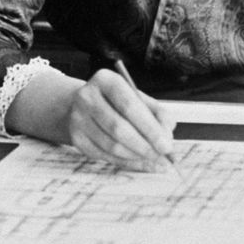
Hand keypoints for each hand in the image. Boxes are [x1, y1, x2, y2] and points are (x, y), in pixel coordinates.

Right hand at [64, 69, 178, 171]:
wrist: (84, 104)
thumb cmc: (117, 101)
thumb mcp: (138, 98)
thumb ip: (157, 113)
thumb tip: (167, 135)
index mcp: (105, 80)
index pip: (129, 105)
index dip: (150, 128)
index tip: (166, 145)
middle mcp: (87, 97)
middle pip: (118, 128)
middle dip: (145, 146)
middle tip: (163, 157)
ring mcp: (78, 119)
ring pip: (111, 145)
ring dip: (137, 157)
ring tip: (155, 161)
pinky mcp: (76, 138)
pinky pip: (104, 156)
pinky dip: (126, 162)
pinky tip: (141, 163)